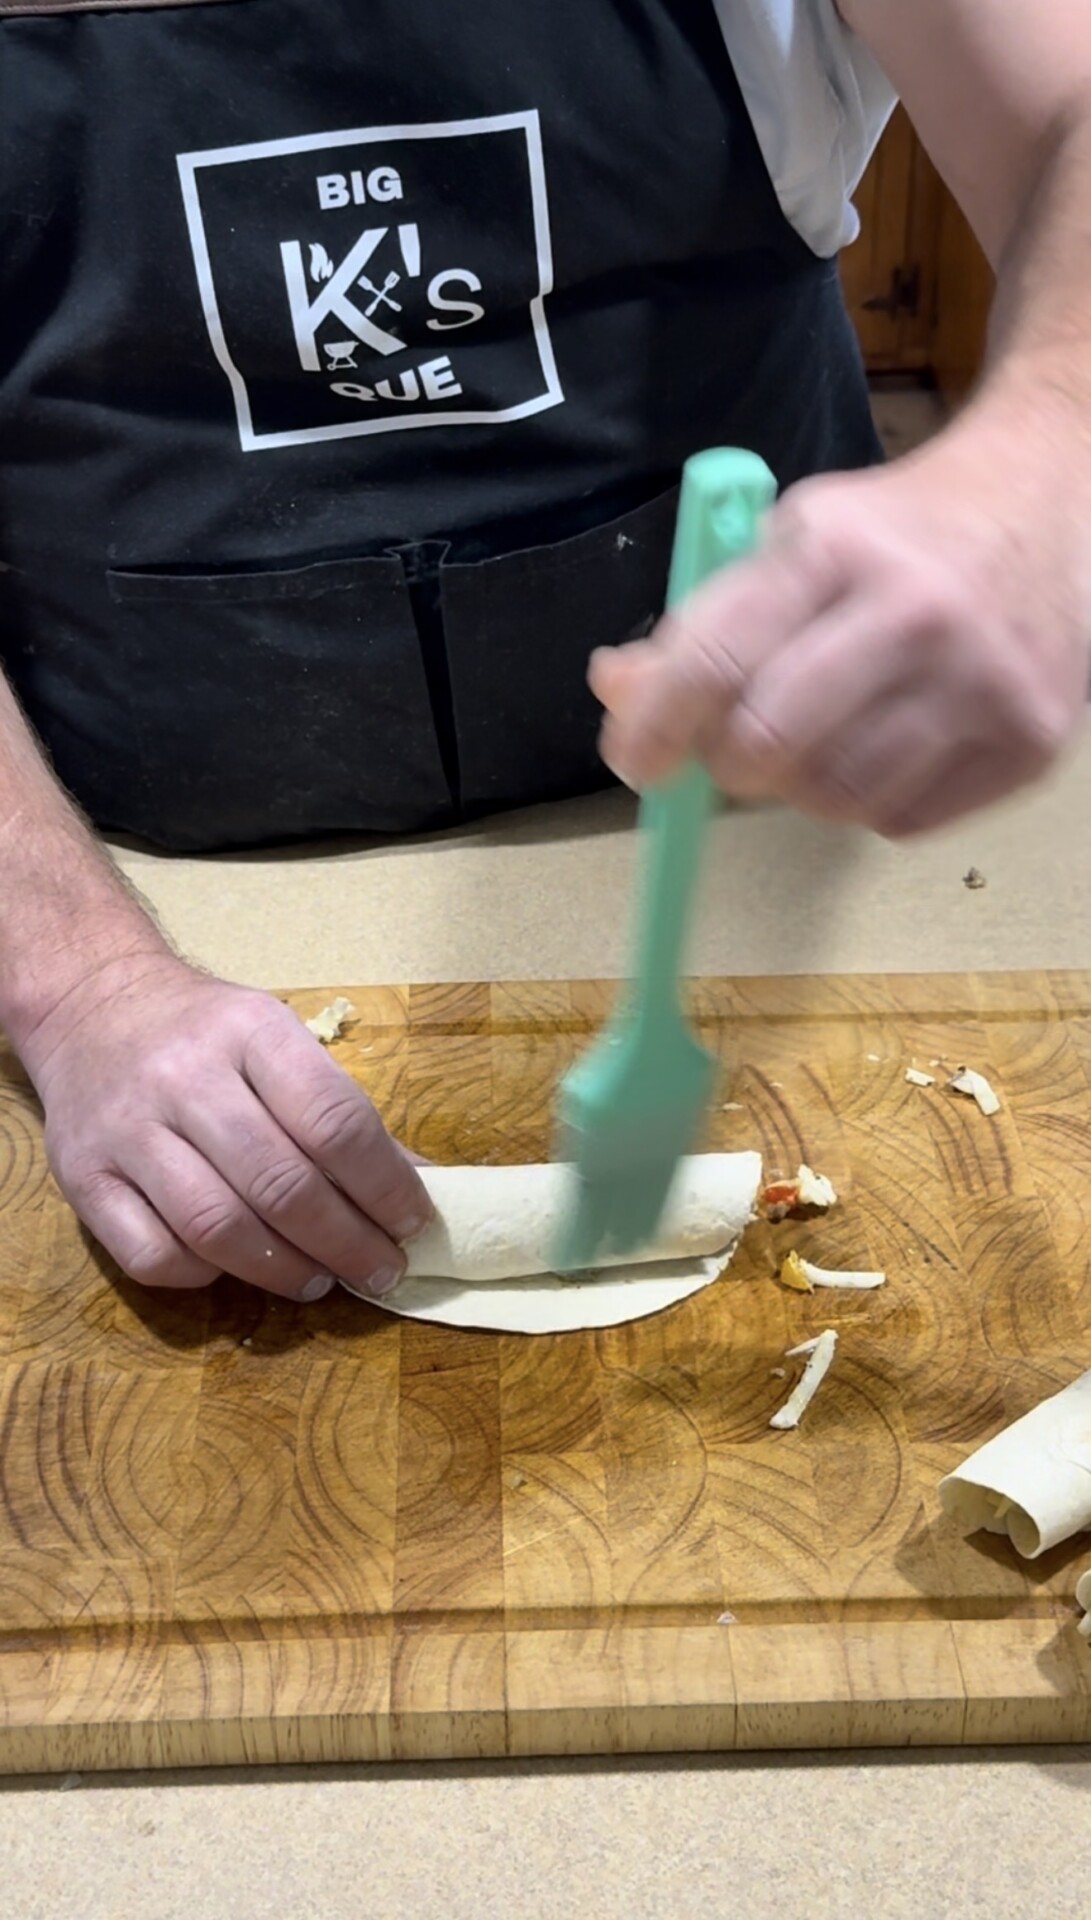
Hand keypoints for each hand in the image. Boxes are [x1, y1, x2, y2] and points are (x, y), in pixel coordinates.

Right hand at [19, 953, 432, 1301]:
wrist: (90, 1005)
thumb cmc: (205, 1033)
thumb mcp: (278, 1042)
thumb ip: (341, 1113)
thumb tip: (420, 1187)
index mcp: (251, 1032)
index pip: (334, 1121)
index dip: (385, 1186)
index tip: (414, 1224)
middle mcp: (184, 1077)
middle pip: (280, 1184)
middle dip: (346, 1242)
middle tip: (380, 1270)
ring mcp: (127, 1130)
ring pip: (216, 1227)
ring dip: (282, 1270)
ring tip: (320, 1281)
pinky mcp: (81, 1177)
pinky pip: (150, 1255)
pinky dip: (201, 1276)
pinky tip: (233, 1269)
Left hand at [591, 412, 1090, 835]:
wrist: (1050, 498)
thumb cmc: (900, 532)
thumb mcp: (796, 541)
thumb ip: (702, 622)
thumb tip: (618, 695)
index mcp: (835, 546)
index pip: (714, 660)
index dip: (655, 727)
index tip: (635, 760)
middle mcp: (915, 611)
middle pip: (769, 746)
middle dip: (729, 763)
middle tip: (738, 749)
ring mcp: (983, 680)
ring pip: (835, 798)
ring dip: (803, 787)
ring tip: (823, 737)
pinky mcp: (1030, 741)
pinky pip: (903, 822)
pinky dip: (873, 801)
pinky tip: (891, 741)